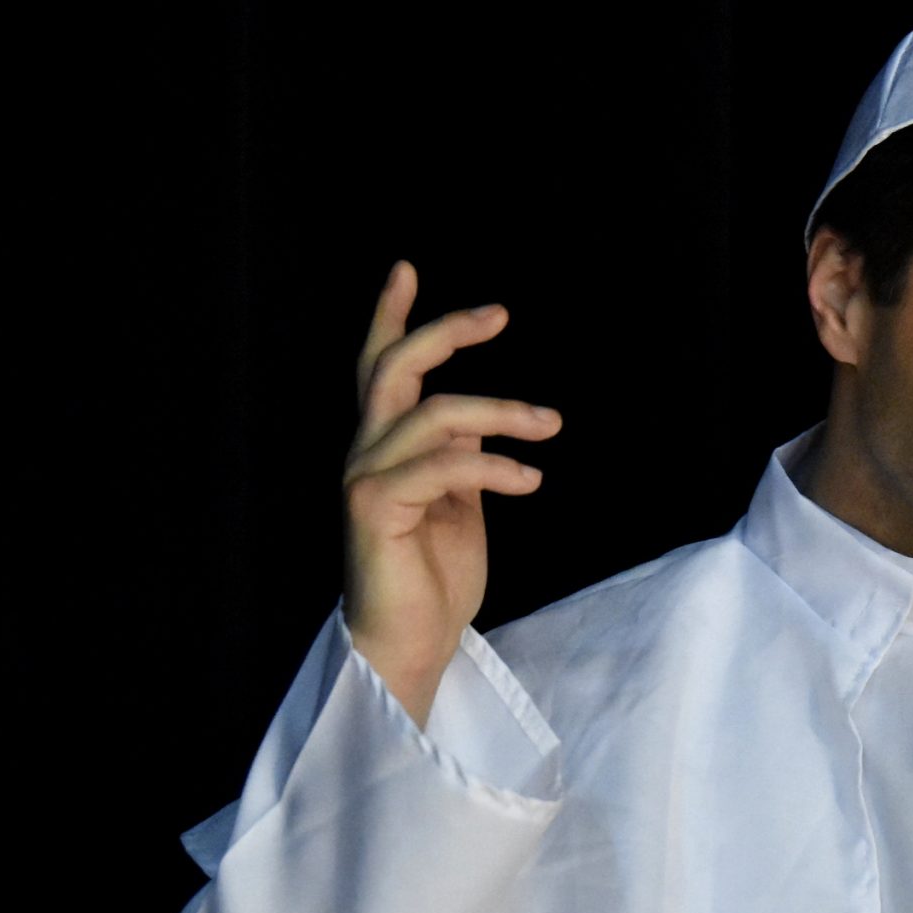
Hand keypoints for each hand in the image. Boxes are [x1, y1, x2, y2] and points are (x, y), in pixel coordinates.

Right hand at [342, 259, 562, 725]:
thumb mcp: (459, 505)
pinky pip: (445, 465)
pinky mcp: (374, 506)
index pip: (380, 371)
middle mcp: (365, 454)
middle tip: (500, 313)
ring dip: (503, 412)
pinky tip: (529, 479)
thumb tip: (480, 421)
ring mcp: (364, 478)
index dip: (391, 317)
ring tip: (549, 426)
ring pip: (434, 412)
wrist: (411, 644)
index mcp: (384, 449)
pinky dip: (495, 465)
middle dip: (445, 331)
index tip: (406, 269)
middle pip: (395, 367)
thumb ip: (460, 457)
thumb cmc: (435, 581)